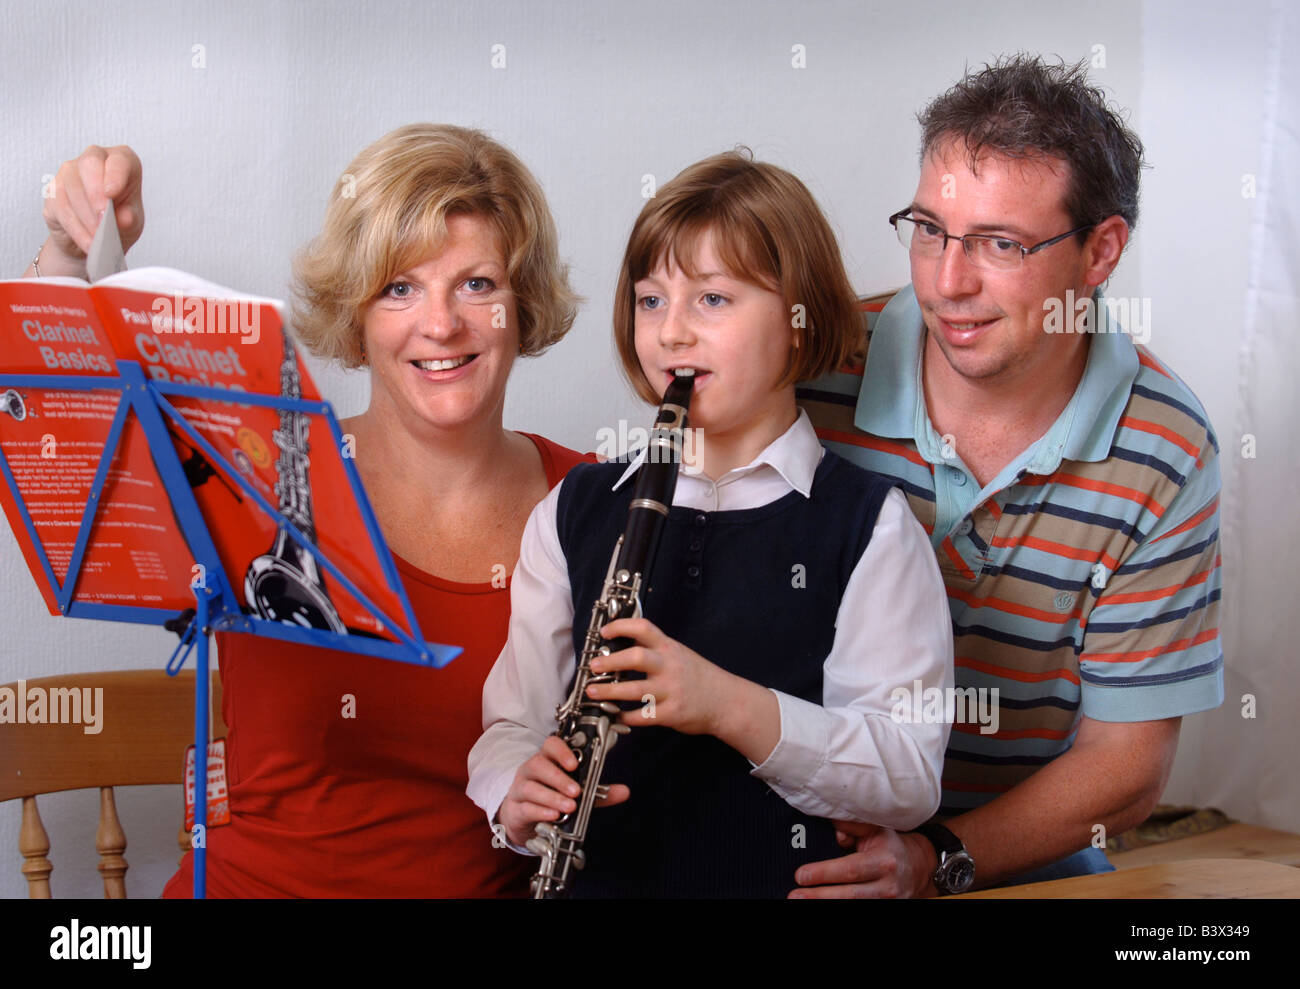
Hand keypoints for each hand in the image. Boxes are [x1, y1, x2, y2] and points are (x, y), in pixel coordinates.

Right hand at [41, 144, 144, 266]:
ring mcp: (69, 173)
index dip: (115, 174)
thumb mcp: (132, 221)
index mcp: (120, 161)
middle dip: (95, 194)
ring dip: (86, 217)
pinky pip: (61, 208)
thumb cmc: (120, 221)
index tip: (112, 193)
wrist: (97, 240)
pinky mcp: (52, 191)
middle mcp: (94, 160)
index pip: (119, 159)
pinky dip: (76, 229)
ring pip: (72, 188)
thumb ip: (130, 217)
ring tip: (99, 239)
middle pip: (90, 165)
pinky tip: (88, 243)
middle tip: (103, 220)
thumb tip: (123, 218)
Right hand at [498, 734, 629, 847]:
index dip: (561, 752)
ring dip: (552, 797)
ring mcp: (520, 789)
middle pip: (538, 765)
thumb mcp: (577, 794)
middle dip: (559, 778)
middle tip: (576, 791)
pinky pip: (526, 807)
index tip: (574, 764)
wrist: (524, 819)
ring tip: (570, 806)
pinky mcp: (516, 809)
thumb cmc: (552, 798)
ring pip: (531, 787)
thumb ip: (598, 792)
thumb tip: (624, 791)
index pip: (550, 745)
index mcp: (547, 760)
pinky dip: (540, 811)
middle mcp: (531, 771)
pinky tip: (553, 816)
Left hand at [587, 617, 733, 735]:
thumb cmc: (697, 676)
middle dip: (610, 661)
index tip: (604, 632)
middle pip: (636, 657)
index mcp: (669, 648)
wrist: (726, 701)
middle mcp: (669, 666)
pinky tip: (616, 715)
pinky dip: (626, 717)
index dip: (621, 626)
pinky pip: (643, 716)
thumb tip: (621, 642)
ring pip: (635, 690)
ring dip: (609, 692)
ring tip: (592, 691)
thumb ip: (654, 649)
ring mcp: (671, 690)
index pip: (644, 628)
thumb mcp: (678, 654)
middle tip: (593, 666)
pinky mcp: (672, 713)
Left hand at [788, 821, 937, 897]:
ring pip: (853, 906)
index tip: (801, 875)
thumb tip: (830, 824)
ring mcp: (886, 902)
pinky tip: (817, 906)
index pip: (850, 869)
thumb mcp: (874, 829)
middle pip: (849, 894)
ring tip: (799, 902)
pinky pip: (859, 911)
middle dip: (819, 896)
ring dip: (824, 905)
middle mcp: (887, 885)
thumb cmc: (888, 845)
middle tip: (794, 895)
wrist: (916, 868)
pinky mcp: (884, 909)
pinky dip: (837, 909)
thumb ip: (851, 825)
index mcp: (884, 861)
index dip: (825, 873)